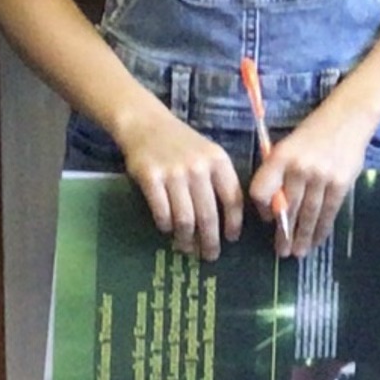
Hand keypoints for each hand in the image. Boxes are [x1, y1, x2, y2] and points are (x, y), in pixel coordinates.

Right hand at [118, 109, 244, 259]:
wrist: (146, 124)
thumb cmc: (182, 143)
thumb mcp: (208, 154)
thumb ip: (219, 180)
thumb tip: (227, 221)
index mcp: (218, 161)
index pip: (232, 199)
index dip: (233, 223)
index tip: (231, 238)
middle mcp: (198, 167)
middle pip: (208, 215)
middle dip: (210, 241)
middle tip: (209, 255)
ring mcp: (173, 172)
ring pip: (185, 219)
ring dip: (186, 239)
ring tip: (186, 247)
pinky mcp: (150, 177)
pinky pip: (161, 212)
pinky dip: (166, 226)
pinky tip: (167, 229)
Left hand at [251, 105, 373, 258]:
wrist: (348, 118)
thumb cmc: (314, 133)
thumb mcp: (288, 146)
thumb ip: (279, 173)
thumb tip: (273, 208)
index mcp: (280, 156)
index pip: (261, 190)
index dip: (262, 209)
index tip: (268, 219)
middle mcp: (298, 167)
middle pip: (287, 208)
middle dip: (284, 234)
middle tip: (282, 252)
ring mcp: (321, 176)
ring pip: (308, 214)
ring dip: (303, 236)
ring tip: (298, 253)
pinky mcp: (340, 182)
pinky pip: (329, 211)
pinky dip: (322, 228)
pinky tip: (317, 240)